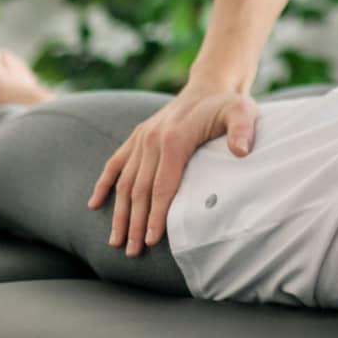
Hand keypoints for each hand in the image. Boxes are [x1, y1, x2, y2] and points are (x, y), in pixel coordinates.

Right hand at [88, 81, 256, 256]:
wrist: (211, 84)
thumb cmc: (228, 105)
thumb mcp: (243, 113)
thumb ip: (243, 131)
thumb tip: (241, 151)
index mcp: (174, 139)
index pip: (162, 186)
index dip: (156, 215)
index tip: (152, 241)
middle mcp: (152, 139)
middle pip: (140, 190)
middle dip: (135, 223)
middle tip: (133, 252)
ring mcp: (142, 137)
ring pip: (125, 182)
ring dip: (119, 213)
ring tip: (115, 241)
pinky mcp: (138, 136)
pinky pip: (115, 163)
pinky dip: (103, 184)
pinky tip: (94, 205)